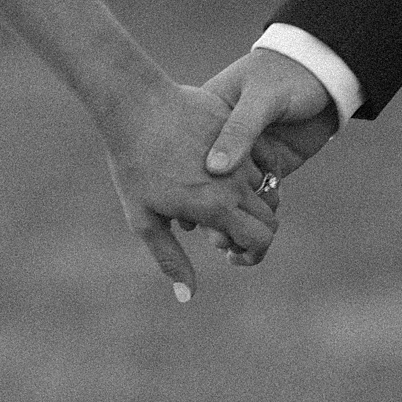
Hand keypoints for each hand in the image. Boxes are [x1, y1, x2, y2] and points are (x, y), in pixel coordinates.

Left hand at [105, 77, 278, 298]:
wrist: (134, 105)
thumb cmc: (132, 165)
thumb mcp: (143, 220)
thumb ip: (170, 259)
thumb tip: (188, 297)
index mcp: (217, 207)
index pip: (261, 240)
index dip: (253, 253)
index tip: (233, 255)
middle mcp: (236, 182)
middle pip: (269, 219)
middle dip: (255, 232)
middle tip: (227, 235)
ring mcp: (240, 154)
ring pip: (264, 190)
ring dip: (250, 203)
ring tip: (217, 204)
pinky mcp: (239, 131)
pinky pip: (258, 160)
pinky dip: (249, 174)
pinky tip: (222, 175)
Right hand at [200, 49, 338, 263]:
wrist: (321, 70)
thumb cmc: (284, 75)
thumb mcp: (261, 98)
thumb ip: (240, 131)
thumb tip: (215, 170)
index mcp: (208, 124)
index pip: (189, 165)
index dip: (189, 193)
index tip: (189, 217)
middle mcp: (223, 146)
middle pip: (210, 190)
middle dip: (214, 220)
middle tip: (219, 241)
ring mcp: (247, 159)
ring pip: (234, 200)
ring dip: (234, 224)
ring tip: (233, 247)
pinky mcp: (271, 167)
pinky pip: (260, 197)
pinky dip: (259, 215)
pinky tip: (257, 228)